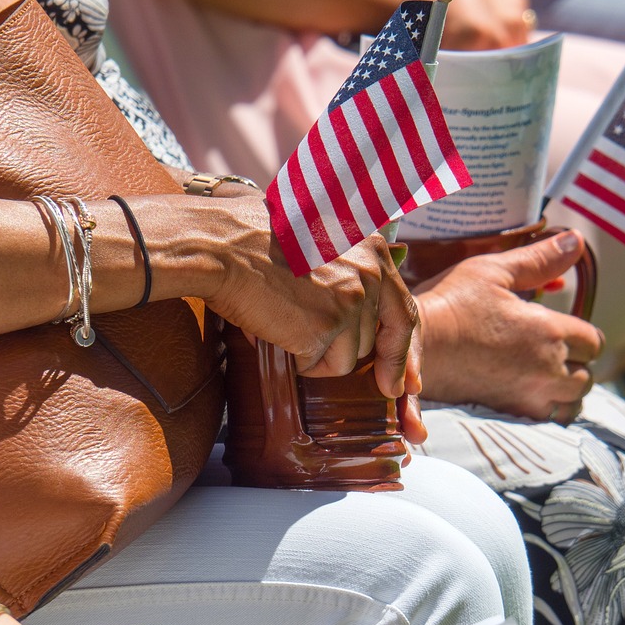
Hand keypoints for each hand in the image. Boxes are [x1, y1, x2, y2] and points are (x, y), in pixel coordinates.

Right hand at [194, 197, 421, 402]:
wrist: (222, 245)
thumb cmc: (257, 241)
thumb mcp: (320, 241)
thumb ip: (351, 269)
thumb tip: (364, 314)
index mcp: (373, 250)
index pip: (403, 311)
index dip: (401, 352)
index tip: (401, 383)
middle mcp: (370, 274)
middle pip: (374, 341)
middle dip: (345, 352)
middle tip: (316, 343)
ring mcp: (350, 301)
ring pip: (346, 359)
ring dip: (315, 353)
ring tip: (284, 319)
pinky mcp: (326, 327)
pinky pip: (318, 366)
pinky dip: (295, 358)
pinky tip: (275, 328)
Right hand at [414, 230, 603, 421]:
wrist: (413, 347)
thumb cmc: (452, 303)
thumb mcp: (494, 271)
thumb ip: (540, 259)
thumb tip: (576, 240)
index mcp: (549, 331)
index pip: (592, 341)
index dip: (581, 333)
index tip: (560, 327)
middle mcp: (547, 369)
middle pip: (586, 376)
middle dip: (576, 363)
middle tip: (551, 349)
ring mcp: (529, 396)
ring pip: (571, 403)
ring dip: (565, 390)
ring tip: (544, 374)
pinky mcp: (508, 413)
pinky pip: (547, 419)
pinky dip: (546, 408)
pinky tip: (528, 392)